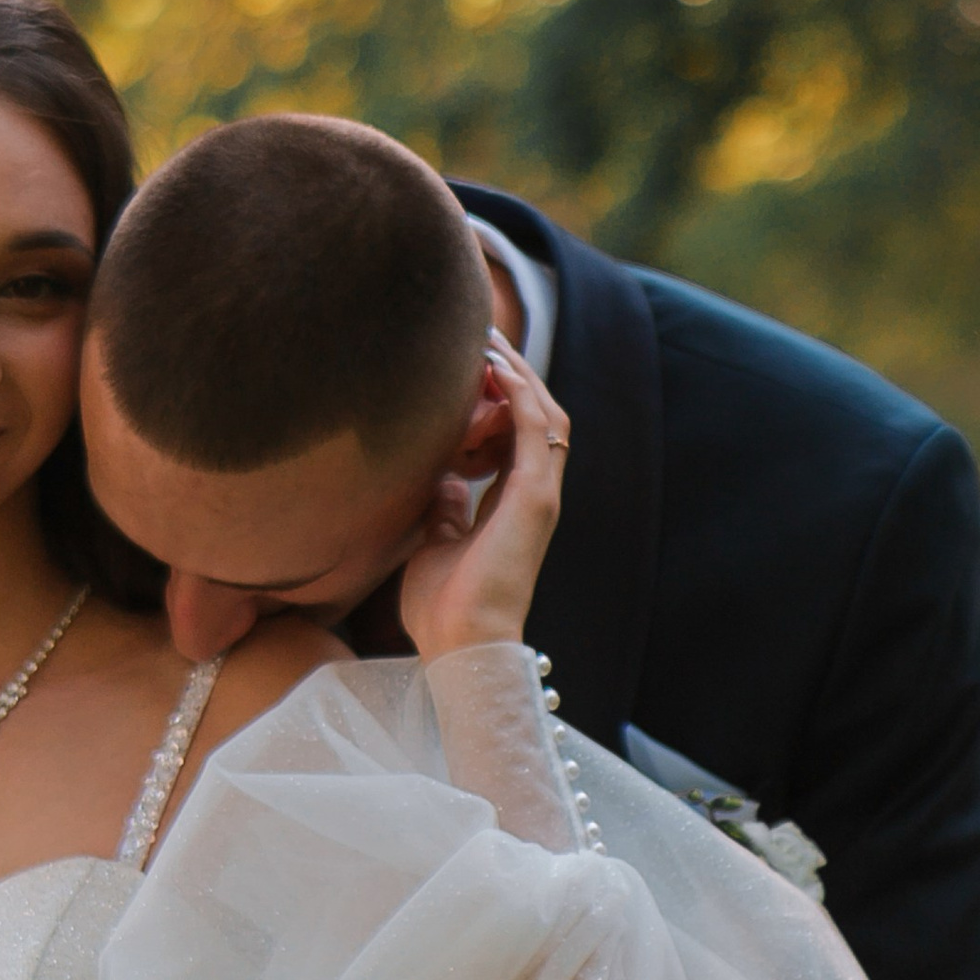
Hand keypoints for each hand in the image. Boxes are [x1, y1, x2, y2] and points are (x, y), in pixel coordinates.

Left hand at [397, 341, 569, 661]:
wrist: (459, 645)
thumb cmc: (443, 605)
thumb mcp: (436, 540)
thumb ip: (444, 504)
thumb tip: (436, 474)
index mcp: (512, 503)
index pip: (513, 433)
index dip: (495, 394)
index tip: (466, 362)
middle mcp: (534, 493)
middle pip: (535, 414)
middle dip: (510, 371)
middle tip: (479, 334)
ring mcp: (540, 493)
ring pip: (543, 414)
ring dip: (517, 373)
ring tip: (487, 340)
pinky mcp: (536, 497)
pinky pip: (537, 430)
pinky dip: (518, 394)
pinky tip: (494, 368)